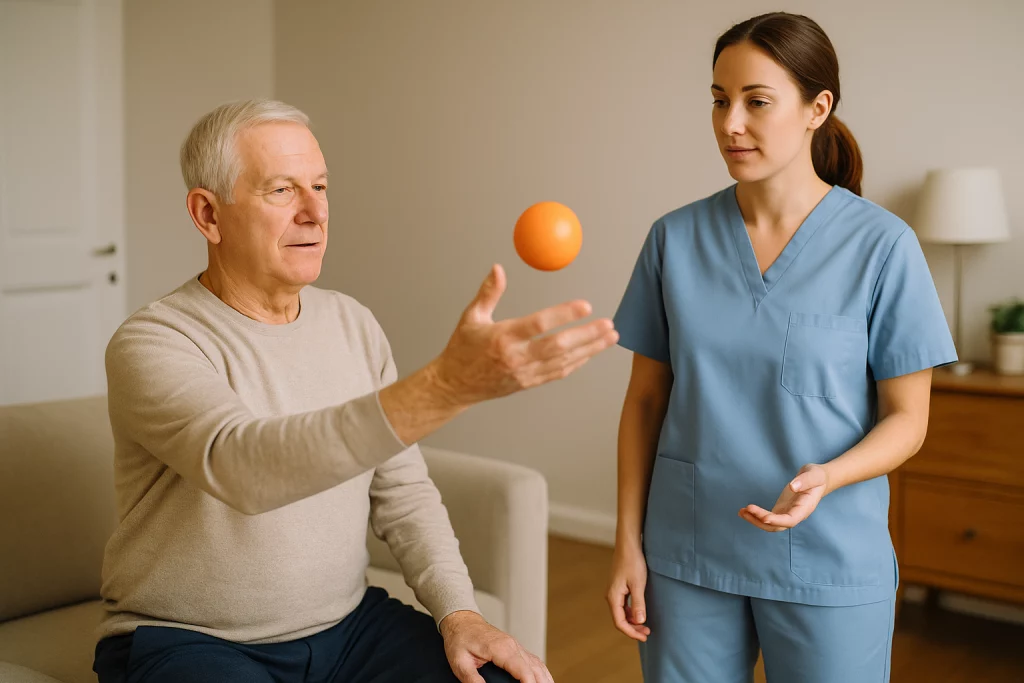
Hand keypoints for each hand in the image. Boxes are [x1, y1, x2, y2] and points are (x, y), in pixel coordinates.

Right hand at [430, 264, 617, 405]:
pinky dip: (577, 363)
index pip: (539, 324)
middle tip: (608, 324)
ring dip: (590, 349)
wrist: (455, 385)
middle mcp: (516, 357)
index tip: (585, 305)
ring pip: (564, 362)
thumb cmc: (462, 349)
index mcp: (503, 337)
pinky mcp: (528, 383)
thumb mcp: (471, 317)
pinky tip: (591, 352)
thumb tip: (498, 268)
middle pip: (559, 346)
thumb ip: (488, 292)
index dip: (564, 314)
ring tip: (610, 337)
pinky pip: (558, 373)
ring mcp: (524, 373)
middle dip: (587, 335)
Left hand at [440, 611, 552, 682]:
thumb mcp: (460, 662)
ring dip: (544, 679)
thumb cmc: (460, 639)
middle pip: (534, 668)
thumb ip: (472, 679)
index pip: (522, 669)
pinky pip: (534, 661)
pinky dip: (541, 672)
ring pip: (538, 664)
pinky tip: (544, 680)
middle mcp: (513, 646)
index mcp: (501, 648)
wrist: (462, 621)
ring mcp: (516, 646)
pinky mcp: (516, 648)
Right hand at [606, 540, 650, 640]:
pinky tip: (640, 613)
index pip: (620, 622)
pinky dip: (631, 612)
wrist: (628, 545)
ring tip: (646, 625)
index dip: (631, 632)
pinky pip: (623, 605)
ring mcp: (614, 591)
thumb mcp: (638, 584)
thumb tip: (639, 621)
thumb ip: (638, 604)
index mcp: (613, 596)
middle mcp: (611, 596)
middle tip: (647, 632)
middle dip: (633, 628)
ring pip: (621, 612)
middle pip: (620, 619)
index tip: (644, 636)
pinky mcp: (618, 587)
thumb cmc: (633, 562)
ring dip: (632, 621)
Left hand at [739, 463, 829, 531]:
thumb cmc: (817, 477)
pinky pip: (768, 518)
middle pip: (778, 525)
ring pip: (771, 525)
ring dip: (755, 520)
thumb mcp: (814, 475)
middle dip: (761, 520)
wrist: (818, 480)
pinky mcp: (781, 510)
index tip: (764, 518)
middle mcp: (796, 515)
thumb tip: (793, 486)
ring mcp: (787, 514)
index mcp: (805, 508)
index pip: (791, 520)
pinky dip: (756, 516)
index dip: (778, 521)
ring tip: (741, 512)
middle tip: (746, 509)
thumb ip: (805, 480)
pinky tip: (744, 511)